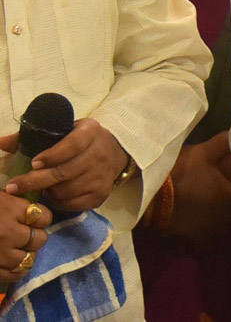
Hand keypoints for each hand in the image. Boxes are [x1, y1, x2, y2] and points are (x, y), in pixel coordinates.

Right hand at [0, 195, 50, 283]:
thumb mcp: (1, 196)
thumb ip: (19, 200)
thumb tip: (39, 204)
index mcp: (11, 209)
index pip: (44, 217)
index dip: (41, 218)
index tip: (33, 218)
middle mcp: (8, 232)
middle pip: (39, 239)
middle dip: (35, 237)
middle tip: (26, 234)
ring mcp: (0, 253)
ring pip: (28, 258)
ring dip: (26, 254)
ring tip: (18, 249)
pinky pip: (14, 275)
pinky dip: (17, 271)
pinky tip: (13, 264)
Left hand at [2, 119, 128, 211]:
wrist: (114, 152)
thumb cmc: (80, 140)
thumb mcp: (62, 131)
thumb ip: (31, 137)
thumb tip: (0, 143)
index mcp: (90, 133)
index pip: (73, 144)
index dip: (52, 155)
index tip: (33, 163)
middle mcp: (99, 154)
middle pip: (65, 172)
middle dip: (36, 181)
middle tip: (13, 187)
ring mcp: (101, 176)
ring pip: (66, 190)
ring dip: (47, 192)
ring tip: (39, 189)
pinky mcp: (101, 193)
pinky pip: (74, 204)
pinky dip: (59, 202)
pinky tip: (53, 195)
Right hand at [162, 133, 230, 244]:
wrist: (147, 199)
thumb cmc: (179, 174)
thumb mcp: (202, 152)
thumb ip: (224, 143)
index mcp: (230, 197)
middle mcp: (224, 218)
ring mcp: (209, 232)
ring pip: (227, 228)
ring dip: (228, 219)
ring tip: (224, 209)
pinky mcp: (193, 240)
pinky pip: (210, 238)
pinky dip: (211, 231)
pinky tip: (207, 222)